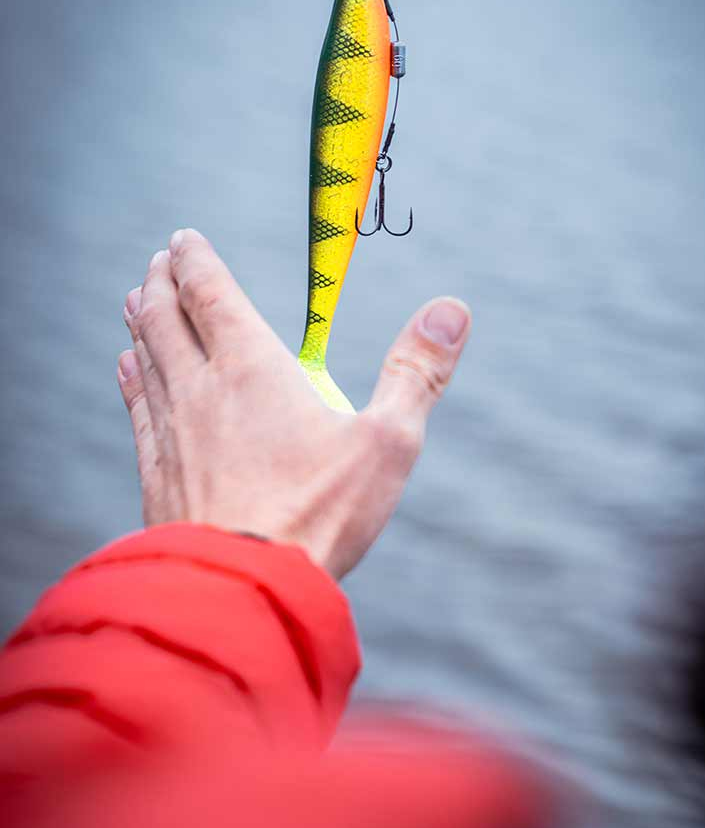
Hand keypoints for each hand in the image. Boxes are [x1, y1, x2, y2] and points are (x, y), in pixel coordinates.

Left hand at [118, 230, 470, 578]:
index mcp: (252, 367)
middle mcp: (201, 389)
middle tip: (158, 261)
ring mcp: (172, 433)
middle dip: (162, 282)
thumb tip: (452, 311)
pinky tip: (128, 370)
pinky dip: (133, 379)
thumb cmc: (320, 515)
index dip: (196, 261)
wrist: (243, 588)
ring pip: (147, 358)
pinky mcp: (157, 475)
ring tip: (137, 301)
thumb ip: (417, 373)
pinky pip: (139, 409)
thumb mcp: (388, 443)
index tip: (183, 239)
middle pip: (168, 318)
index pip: (211, 294)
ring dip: (142, 323)